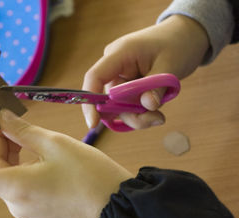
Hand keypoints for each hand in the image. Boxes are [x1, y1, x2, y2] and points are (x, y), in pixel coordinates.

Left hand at [0, 109, 131, 217]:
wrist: (116, 204)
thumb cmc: (89, 174)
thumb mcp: (54, 144)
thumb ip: (21, 130)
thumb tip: (0, 116)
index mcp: (15, 186)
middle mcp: (15, 201)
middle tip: (7, 110)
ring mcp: (25, 207)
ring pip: (6, 171)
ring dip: (12, 147)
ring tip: (26, 125)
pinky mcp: (36, 207)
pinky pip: (19, 180)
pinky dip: (21, 161)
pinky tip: (34, 145)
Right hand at [82, 15, 208, 128]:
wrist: (185, 37)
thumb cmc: (177, 44)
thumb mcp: (171, 65)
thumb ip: (157, 87)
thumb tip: (148, 105)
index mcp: (119, 54)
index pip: (95, 77)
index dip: (90, 101)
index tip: (93, 123)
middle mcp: (114, 67)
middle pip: (107, 100)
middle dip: (128, 115)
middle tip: (155, 118)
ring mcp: (119, 78)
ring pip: (118, 107)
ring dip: (137, 116)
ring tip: (159, 116)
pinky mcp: (125, 88)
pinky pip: (126, 107)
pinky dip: (139, 113)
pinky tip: (155, 112)